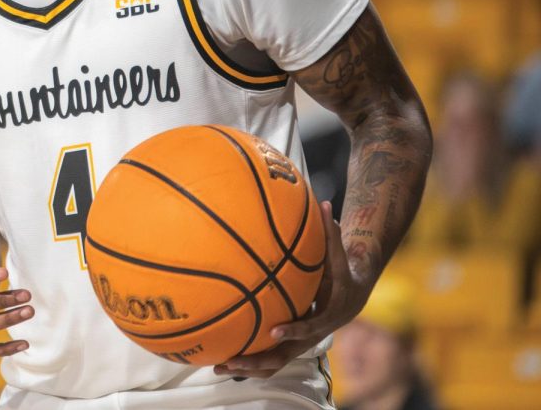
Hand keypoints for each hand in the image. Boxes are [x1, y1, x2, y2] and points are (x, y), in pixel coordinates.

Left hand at [214, 201, 370, 378]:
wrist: (353, 293)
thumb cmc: (341, 270)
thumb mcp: (339, 255)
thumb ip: (332, 234)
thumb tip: (324, 204)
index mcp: (325, 315)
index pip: (309, 327)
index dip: (292, 330)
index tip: (273, 331)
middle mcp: (312, 333)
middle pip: (287, 354)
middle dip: (261, 360)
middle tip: (235, 359)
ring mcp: (300, 341)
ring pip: (275, 361)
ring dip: (249, 367)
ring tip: (219, 367)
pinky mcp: (291, 340)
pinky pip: (269, 355)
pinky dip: (250, 359)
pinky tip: (223, 356)